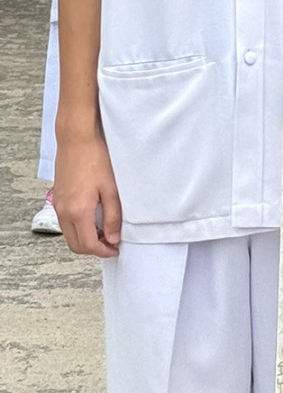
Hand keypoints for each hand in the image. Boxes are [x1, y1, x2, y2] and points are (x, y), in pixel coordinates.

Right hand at [53, 121, 121, 255]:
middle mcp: (64, 212)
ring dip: (85, 239)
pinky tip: (92, 219)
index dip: (103, 252)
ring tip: (104, 232)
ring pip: (69, 235)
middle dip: (93, 249)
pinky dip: (78, 228)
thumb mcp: (111, 189)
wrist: (77, 140)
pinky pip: (65, 223)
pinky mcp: (57, 198)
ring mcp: (58, 205)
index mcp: (78, 211)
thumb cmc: (96, 159)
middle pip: (75, 245)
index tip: (115, 250)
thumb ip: (112, 217)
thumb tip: (113, 238)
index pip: (88, 245)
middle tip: (111, 244)